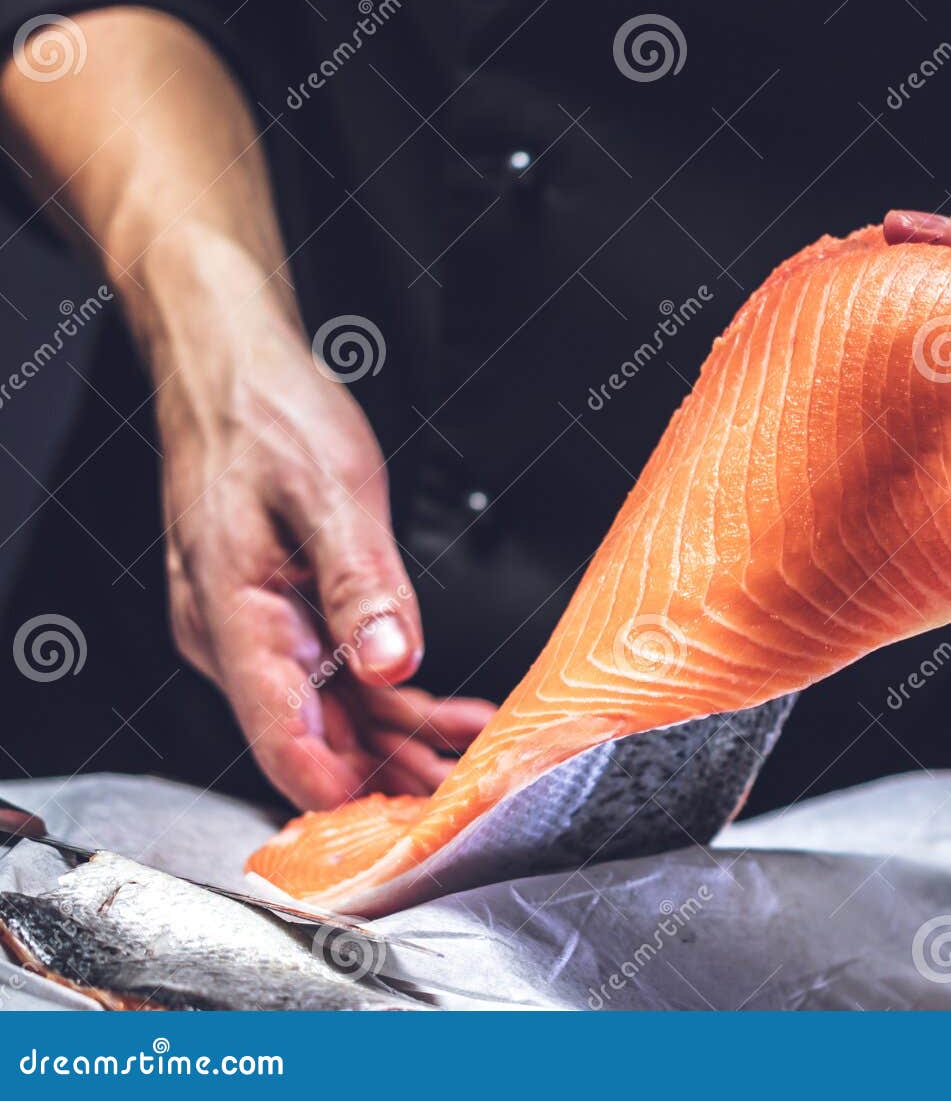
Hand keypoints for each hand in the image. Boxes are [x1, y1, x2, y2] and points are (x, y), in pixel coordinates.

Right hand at [154, 247, 493, 809]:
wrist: (233, 373)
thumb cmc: (267, 419)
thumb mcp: (329, 491)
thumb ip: (362, 583)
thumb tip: (391, 663)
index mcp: (234, 617)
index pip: (284, 737)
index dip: (346, 791)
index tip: (408, 820)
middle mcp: (239, 639)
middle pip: (316, 739)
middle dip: (390, 778)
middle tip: (466, 799)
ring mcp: (264, 633)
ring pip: (337, 714)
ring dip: (403, 746)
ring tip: (473, 769)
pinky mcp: (291, 619)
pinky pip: (345, 677)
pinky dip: (398, 701)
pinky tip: (449, 716)